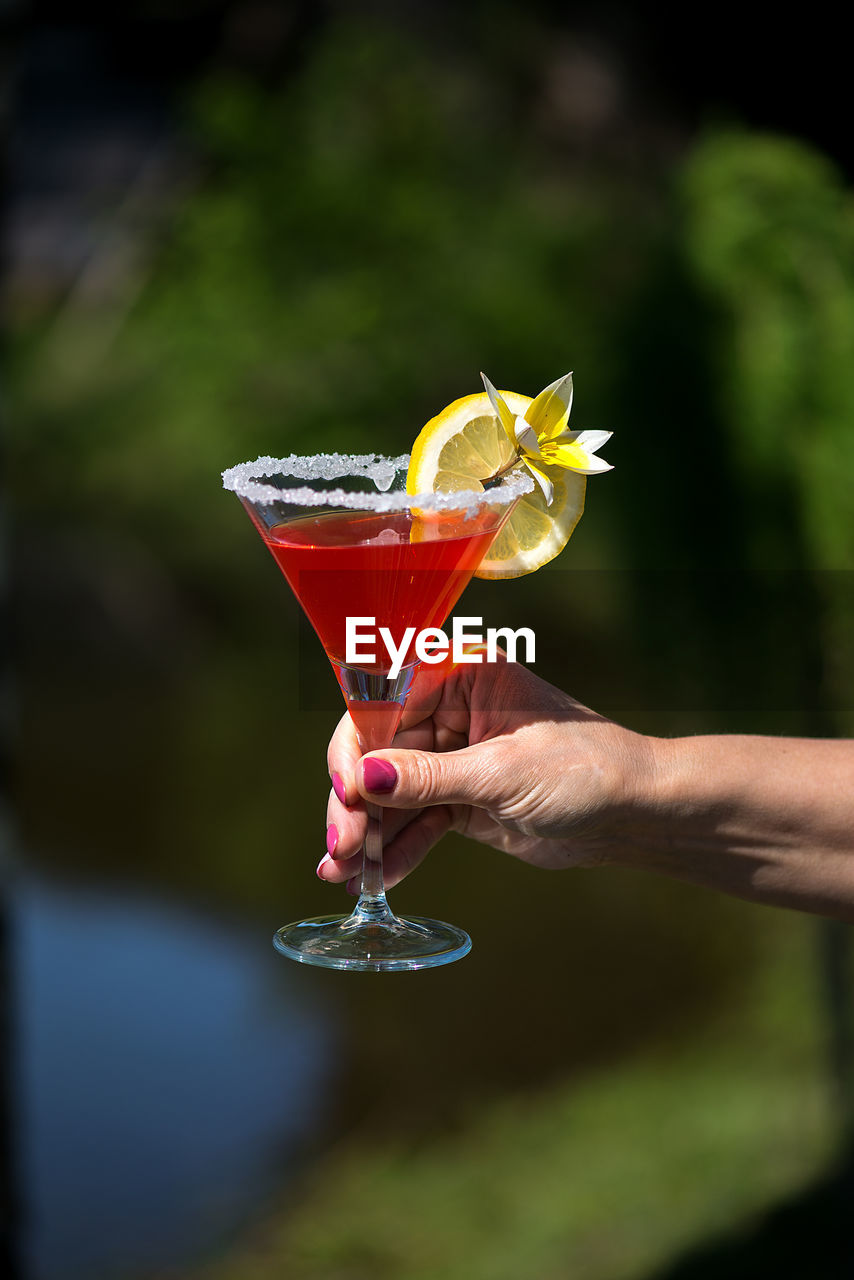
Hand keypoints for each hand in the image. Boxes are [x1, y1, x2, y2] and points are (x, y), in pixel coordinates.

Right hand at [320, 655, 653, 891]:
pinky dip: (397, 849)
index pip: (384, 703)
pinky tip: (374, 878)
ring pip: (393, 793)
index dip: (356, 748)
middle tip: (340, 848)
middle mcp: (450, 710)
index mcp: (461, 676)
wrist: (635, 814)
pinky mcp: (463, 798)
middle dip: (357, 803)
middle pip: (379, 753)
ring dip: (368, 834)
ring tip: (342, 874)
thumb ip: (428, 777)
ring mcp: (454, 756)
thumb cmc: (585, 769)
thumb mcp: (502, 773)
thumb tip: (363, 780)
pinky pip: (417, 821)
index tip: (345, 793)